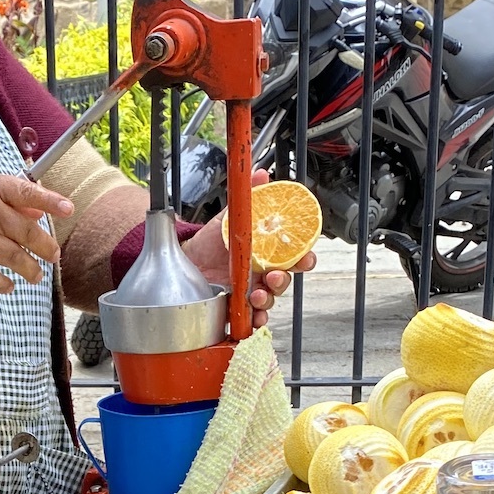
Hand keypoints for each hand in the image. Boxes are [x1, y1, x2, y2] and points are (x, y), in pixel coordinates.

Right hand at [0, 167, 73, 293]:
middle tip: (54, 254)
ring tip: (37, 275)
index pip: (26, 193)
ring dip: (30, 269)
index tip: (69, 209)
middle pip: (26, 232)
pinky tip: (10, 286)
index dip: (50, 201)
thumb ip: (9, 195)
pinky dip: (2, 284)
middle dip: (45, 246)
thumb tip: (38, 211)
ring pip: (13, 257)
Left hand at [180, 167, 316, 326]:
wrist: (188, 259)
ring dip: (268, 300)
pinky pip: (250, 318)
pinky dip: (254, 321)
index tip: (305, 258)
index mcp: (267, 253)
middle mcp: (262, 274)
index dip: (304, 259)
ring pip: (269, 300)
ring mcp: (249, 292)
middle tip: (274, 277)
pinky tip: (252, 318)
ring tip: (257, 295)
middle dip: (283, 281)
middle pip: (284, 281)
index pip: (294, 257)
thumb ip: (250, 197)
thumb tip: (261, 173)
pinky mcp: (235, 307)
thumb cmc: (213, 240)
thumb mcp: (231, 216)